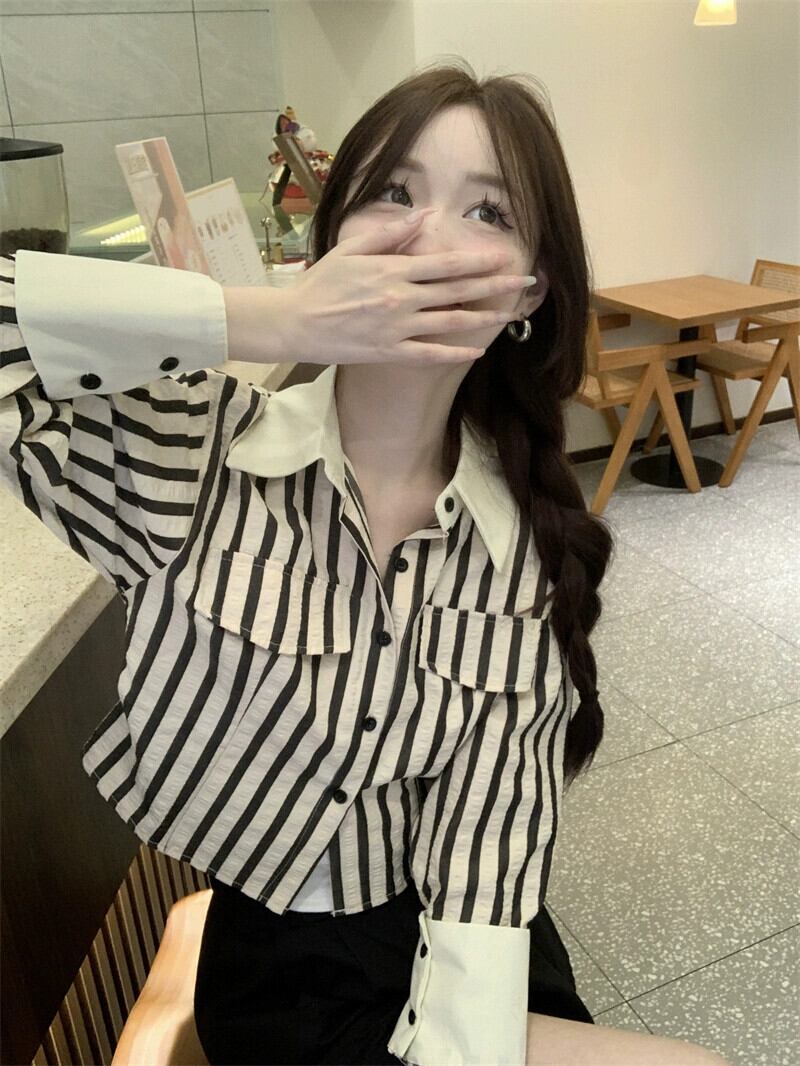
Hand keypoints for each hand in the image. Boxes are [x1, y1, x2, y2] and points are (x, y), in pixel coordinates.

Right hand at [277, 208, 533, 364]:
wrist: (295, 322)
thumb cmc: (322, 283)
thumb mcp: (353, 248)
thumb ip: (391, 233)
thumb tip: (425, 215)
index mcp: (393, 271)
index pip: (445, 264)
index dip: (478, 261)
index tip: (504, 257)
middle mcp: (401, 299)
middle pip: (457, 291)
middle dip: (494, 286)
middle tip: (524, 283)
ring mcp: (397, 328)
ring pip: (450, 323)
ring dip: (483, 318)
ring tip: (509, 315)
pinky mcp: (389, 352)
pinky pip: (429, 354)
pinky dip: (454, 353)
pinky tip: (476, 351)